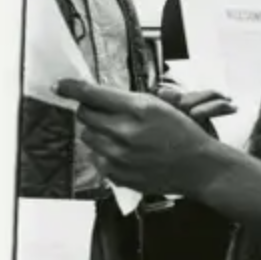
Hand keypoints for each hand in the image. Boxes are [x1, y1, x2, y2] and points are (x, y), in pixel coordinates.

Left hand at [54, 79, 228, 196]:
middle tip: (107, 114)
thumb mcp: (161, 107)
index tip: (61, 85)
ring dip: (98, 133)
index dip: (73, 88)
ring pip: (87, 136)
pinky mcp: (117, 174)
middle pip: (85, 115)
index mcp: (140, 108)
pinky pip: (95, 158)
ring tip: (122, 136)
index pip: (93, 94)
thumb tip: (93, 98)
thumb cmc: (183, 134)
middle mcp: (126, 131)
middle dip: (91, 111)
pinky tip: (126, 153)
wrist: (200, 167)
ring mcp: (119, 155)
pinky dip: (105, 153)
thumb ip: (126, 102)